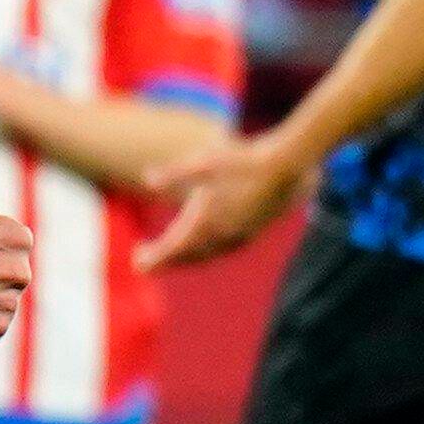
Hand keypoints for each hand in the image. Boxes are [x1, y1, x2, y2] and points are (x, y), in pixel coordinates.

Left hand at [137, 132, 308, 272]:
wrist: (286, 166)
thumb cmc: (243, 160)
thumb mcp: (205, 162)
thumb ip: (175, 174)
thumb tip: (147, 180)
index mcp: (208, 220)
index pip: (175, 247)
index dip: (155, 257)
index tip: (137, 262)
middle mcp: (222, 235)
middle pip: (187, 256)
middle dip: (164, 261)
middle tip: (142, 263)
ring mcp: (238, 237)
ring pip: (204, 257)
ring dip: (183, 260)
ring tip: (164, 258)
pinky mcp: (250, 234)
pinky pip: (220, 252)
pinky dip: (203, 255)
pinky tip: (198, 250)